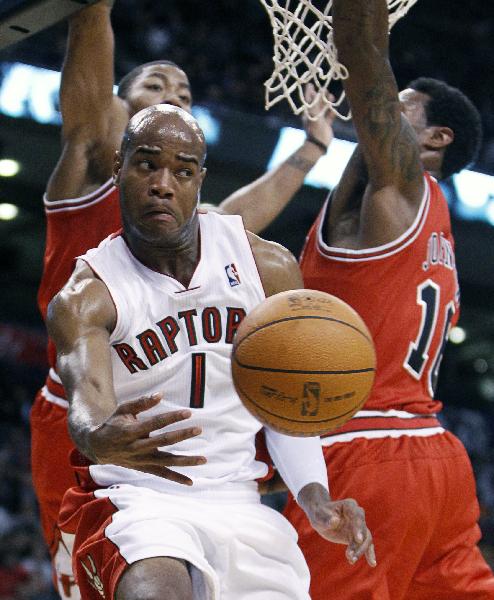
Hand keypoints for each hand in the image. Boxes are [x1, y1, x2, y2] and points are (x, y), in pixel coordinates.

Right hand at [87, 394, 205, 484]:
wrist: (98, 447)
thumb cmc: (114, 424)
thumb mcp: (123, 409)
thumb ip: (142, 402)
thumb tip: (161, 394)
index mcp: (132, 431)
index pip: (156, 423)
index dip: (172, 417)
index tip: (188, 412)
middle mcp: (138, 447)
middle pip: (164, 441)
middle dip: (182, 435)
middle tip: (199, 429)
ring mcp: (142, 460)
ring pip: (167, 462)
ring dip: (186, 461)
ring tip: (204, 459)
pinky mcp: (145, 468)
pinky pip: (162, 474)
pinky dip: (176, 478)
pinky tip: (191, 481)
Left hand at [298, 483, 375, 566]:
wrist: (321, 518)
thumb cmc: (320, 514)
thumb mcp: (319, 515)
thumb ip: (326, 519)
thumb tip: (335, 521)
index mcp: (349, 505)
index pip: (358, 515)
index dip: (359, 527)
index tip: (358, 540)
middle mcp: (357, 515)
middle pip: (363, 529)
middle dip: (359, 543)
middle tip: (351, 555)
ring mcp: (358, 526)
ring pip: (365, 539)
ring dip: (360, 551)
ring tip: (351, 560)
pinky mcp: (357, 537)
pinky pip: (365, 545)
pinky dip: (369, 553)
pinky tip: (372, 563)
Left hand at [302, 83, 335, 149]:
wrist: (318, 143)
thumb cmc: (314, 127)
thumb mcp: (313, 113)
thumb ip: (314, 102)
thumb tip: (311, 90)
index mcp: (308, 113)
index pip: (308, 100)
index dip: (310, 92)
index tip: (311, 84)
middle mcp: (313, 116)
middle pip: (317, 103)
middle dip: (321, 96)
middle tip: (324, 89)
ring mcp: (320, 120)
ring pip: (324, 109)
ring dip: (327, 103)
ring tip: (331, 96)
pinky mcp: (326, 125)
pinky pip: (330, 117)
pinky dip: (332, 112)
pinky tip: (334, 108)